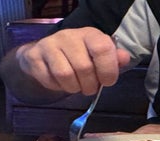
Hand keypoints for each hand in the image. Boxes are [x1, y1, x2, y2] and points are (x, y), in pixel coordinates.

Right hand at [13, 27, 130, 95]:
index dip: (108, 70)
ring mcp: (50, 45)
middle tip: (89, 88)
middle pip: (83, 67)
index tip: (107, 81)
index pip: (102, 48)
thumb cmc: (78, 56)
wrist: (45, 53)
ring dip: (73, 88)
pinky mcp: (35, 56)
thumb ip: (113, 59)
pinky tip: (60, 83)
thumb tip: (124, 58)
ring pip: (65, 75)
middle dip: (89, 85)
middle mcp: (69, 36)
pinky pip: (49, 79)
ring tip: (76, 86)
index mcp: (89, 34)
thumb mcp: (98, 56)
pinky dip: (57, 87)